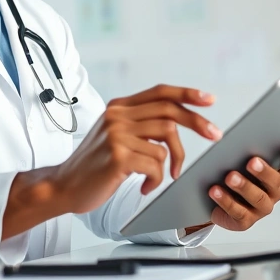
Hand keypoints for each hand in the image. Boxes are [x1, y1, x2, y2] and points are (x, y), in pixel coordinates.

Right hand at [49, 84, 221, 214]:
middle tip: (215, 135)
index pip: (159, 92)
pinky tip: (144, 187)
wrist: (64, 186)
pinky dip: (156, 180)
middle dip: (198, 123)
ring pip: (166, 142)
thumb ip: (138, 124)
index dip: (187, 94)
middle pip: (169, 112)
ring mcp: (116, 135)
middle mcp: (117, 116)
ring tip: (165, 175)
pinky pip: (156, 165)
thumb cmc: (94, 166)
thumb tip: (176, 122)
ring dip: (173, 162)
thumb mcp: (114, 135)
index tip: (209, 99)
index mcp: (118, 107)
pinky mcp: (118, 156)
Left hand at [202, 145, 279, 231]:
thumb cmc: (233, 175)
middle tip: (252, 161)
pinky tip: (215, 190)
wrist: (214, 202)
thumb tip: (241, 138)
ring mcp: (261, 208)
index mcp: (277, 173)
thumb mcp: (241, 161)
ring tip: (230, 177)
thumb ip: (247, 150)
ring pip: (257, 197)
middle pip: (275, 182)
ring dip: (244, 186)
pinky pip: (237, 211)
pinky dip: (225, 200)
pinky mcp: (245, 221)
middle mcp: (273, 192)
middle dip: (264, 171)